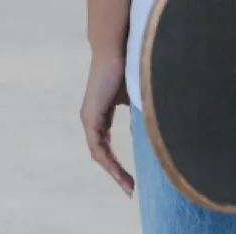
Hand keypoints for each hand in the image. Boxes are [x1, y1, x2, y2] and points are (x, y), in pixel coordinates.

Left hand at [80, 54, 133, 197]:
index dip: (117, 161)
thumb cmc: (127, 65)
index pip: (107, 145)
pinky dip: (108, 160)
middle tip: (130, 188)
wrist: (115, 48)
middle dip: (117, 172)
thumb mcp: (133, 94)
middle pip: (103, 154)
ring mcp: (89, 118)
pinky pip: (98, 146)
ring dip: (113, 170)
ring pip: (99, 153)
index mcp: (101, 113)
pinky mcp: (90, 117)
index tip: (130, 176)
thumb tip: (146, 129)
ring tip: (128, 185)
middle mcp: (92, 118)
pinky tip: (118, 170)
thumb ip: (136, 112)